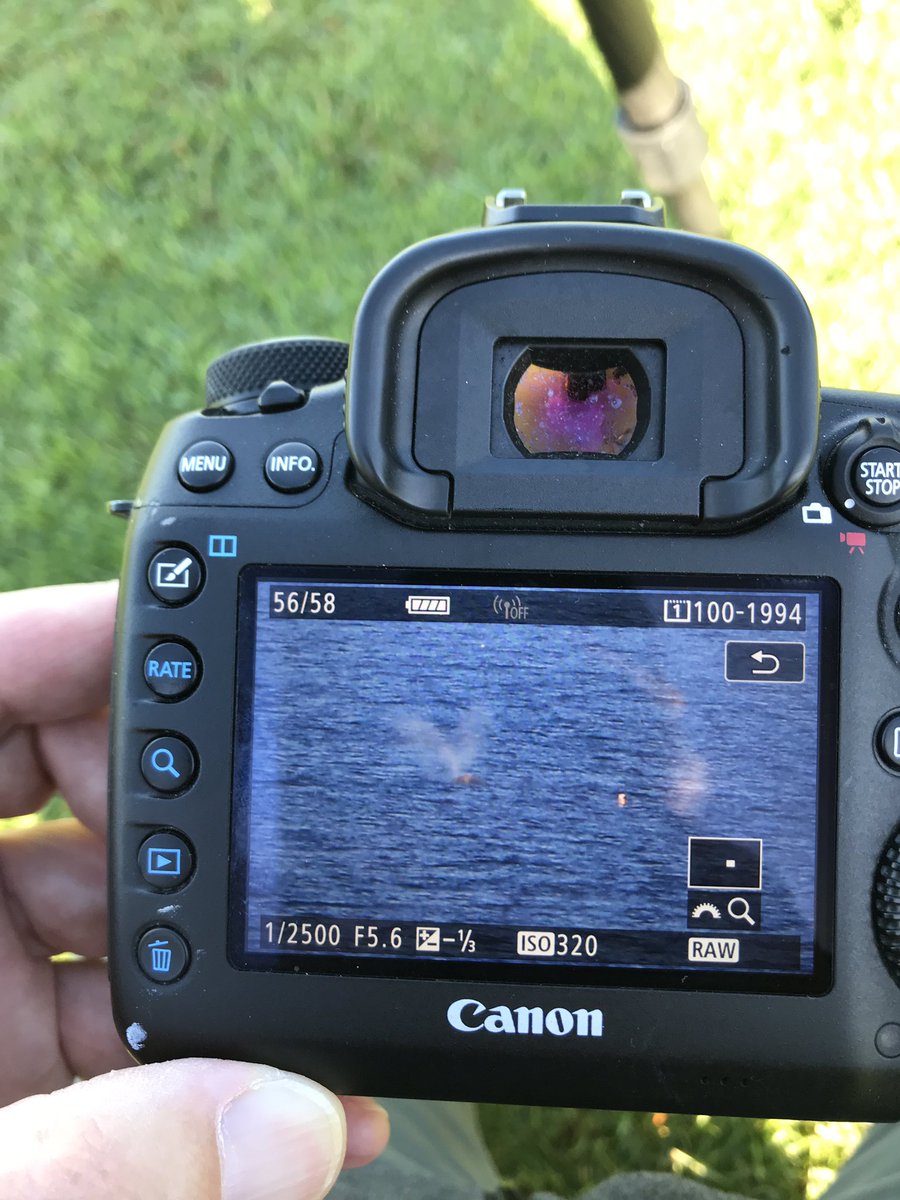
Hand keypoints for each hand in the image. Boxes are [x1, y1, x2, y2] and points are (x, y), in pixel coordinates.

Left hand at [0, 581, 388, 1197]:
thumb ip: (74, 1169)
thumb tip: (286, 1126)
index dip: (77, 643)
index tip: (204, 634)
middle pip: (63, 787)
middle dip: (186, 806)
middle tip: (280, 838)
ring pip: (112, 922)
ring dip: (218, 952)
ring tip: (312, 987)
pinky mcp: (6, 1085)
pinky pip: (119, 1035)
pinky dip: (201, 1058)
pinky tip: (285, 1100)